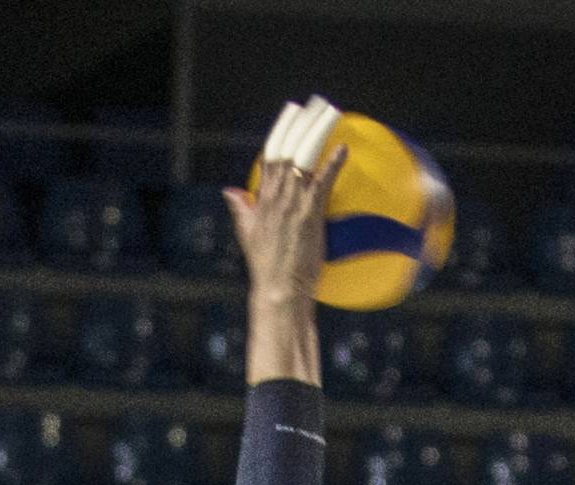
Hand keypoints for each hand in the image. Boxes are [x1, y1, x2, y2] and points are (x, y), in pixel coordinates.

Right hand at [225, 96, 344, 297]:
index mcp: (262, 197)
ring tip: (331, 113)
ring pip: (304, 156)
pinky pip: (322, 182)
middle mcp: (276, 195)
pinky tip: (344, 149)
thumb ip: (242, 209)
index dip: (282, 130)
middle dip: (301, 122)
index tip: (292, 112)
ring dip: (317, 132)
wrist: (278, 290)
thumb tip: (230, 191)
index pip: (271, 154)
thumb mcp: (248, 234)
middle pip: (288, 147)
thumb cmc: (268, 268)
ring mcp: (293, 202)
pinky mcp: (309, 214)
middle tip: (315, 103)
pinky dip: (333, 164)